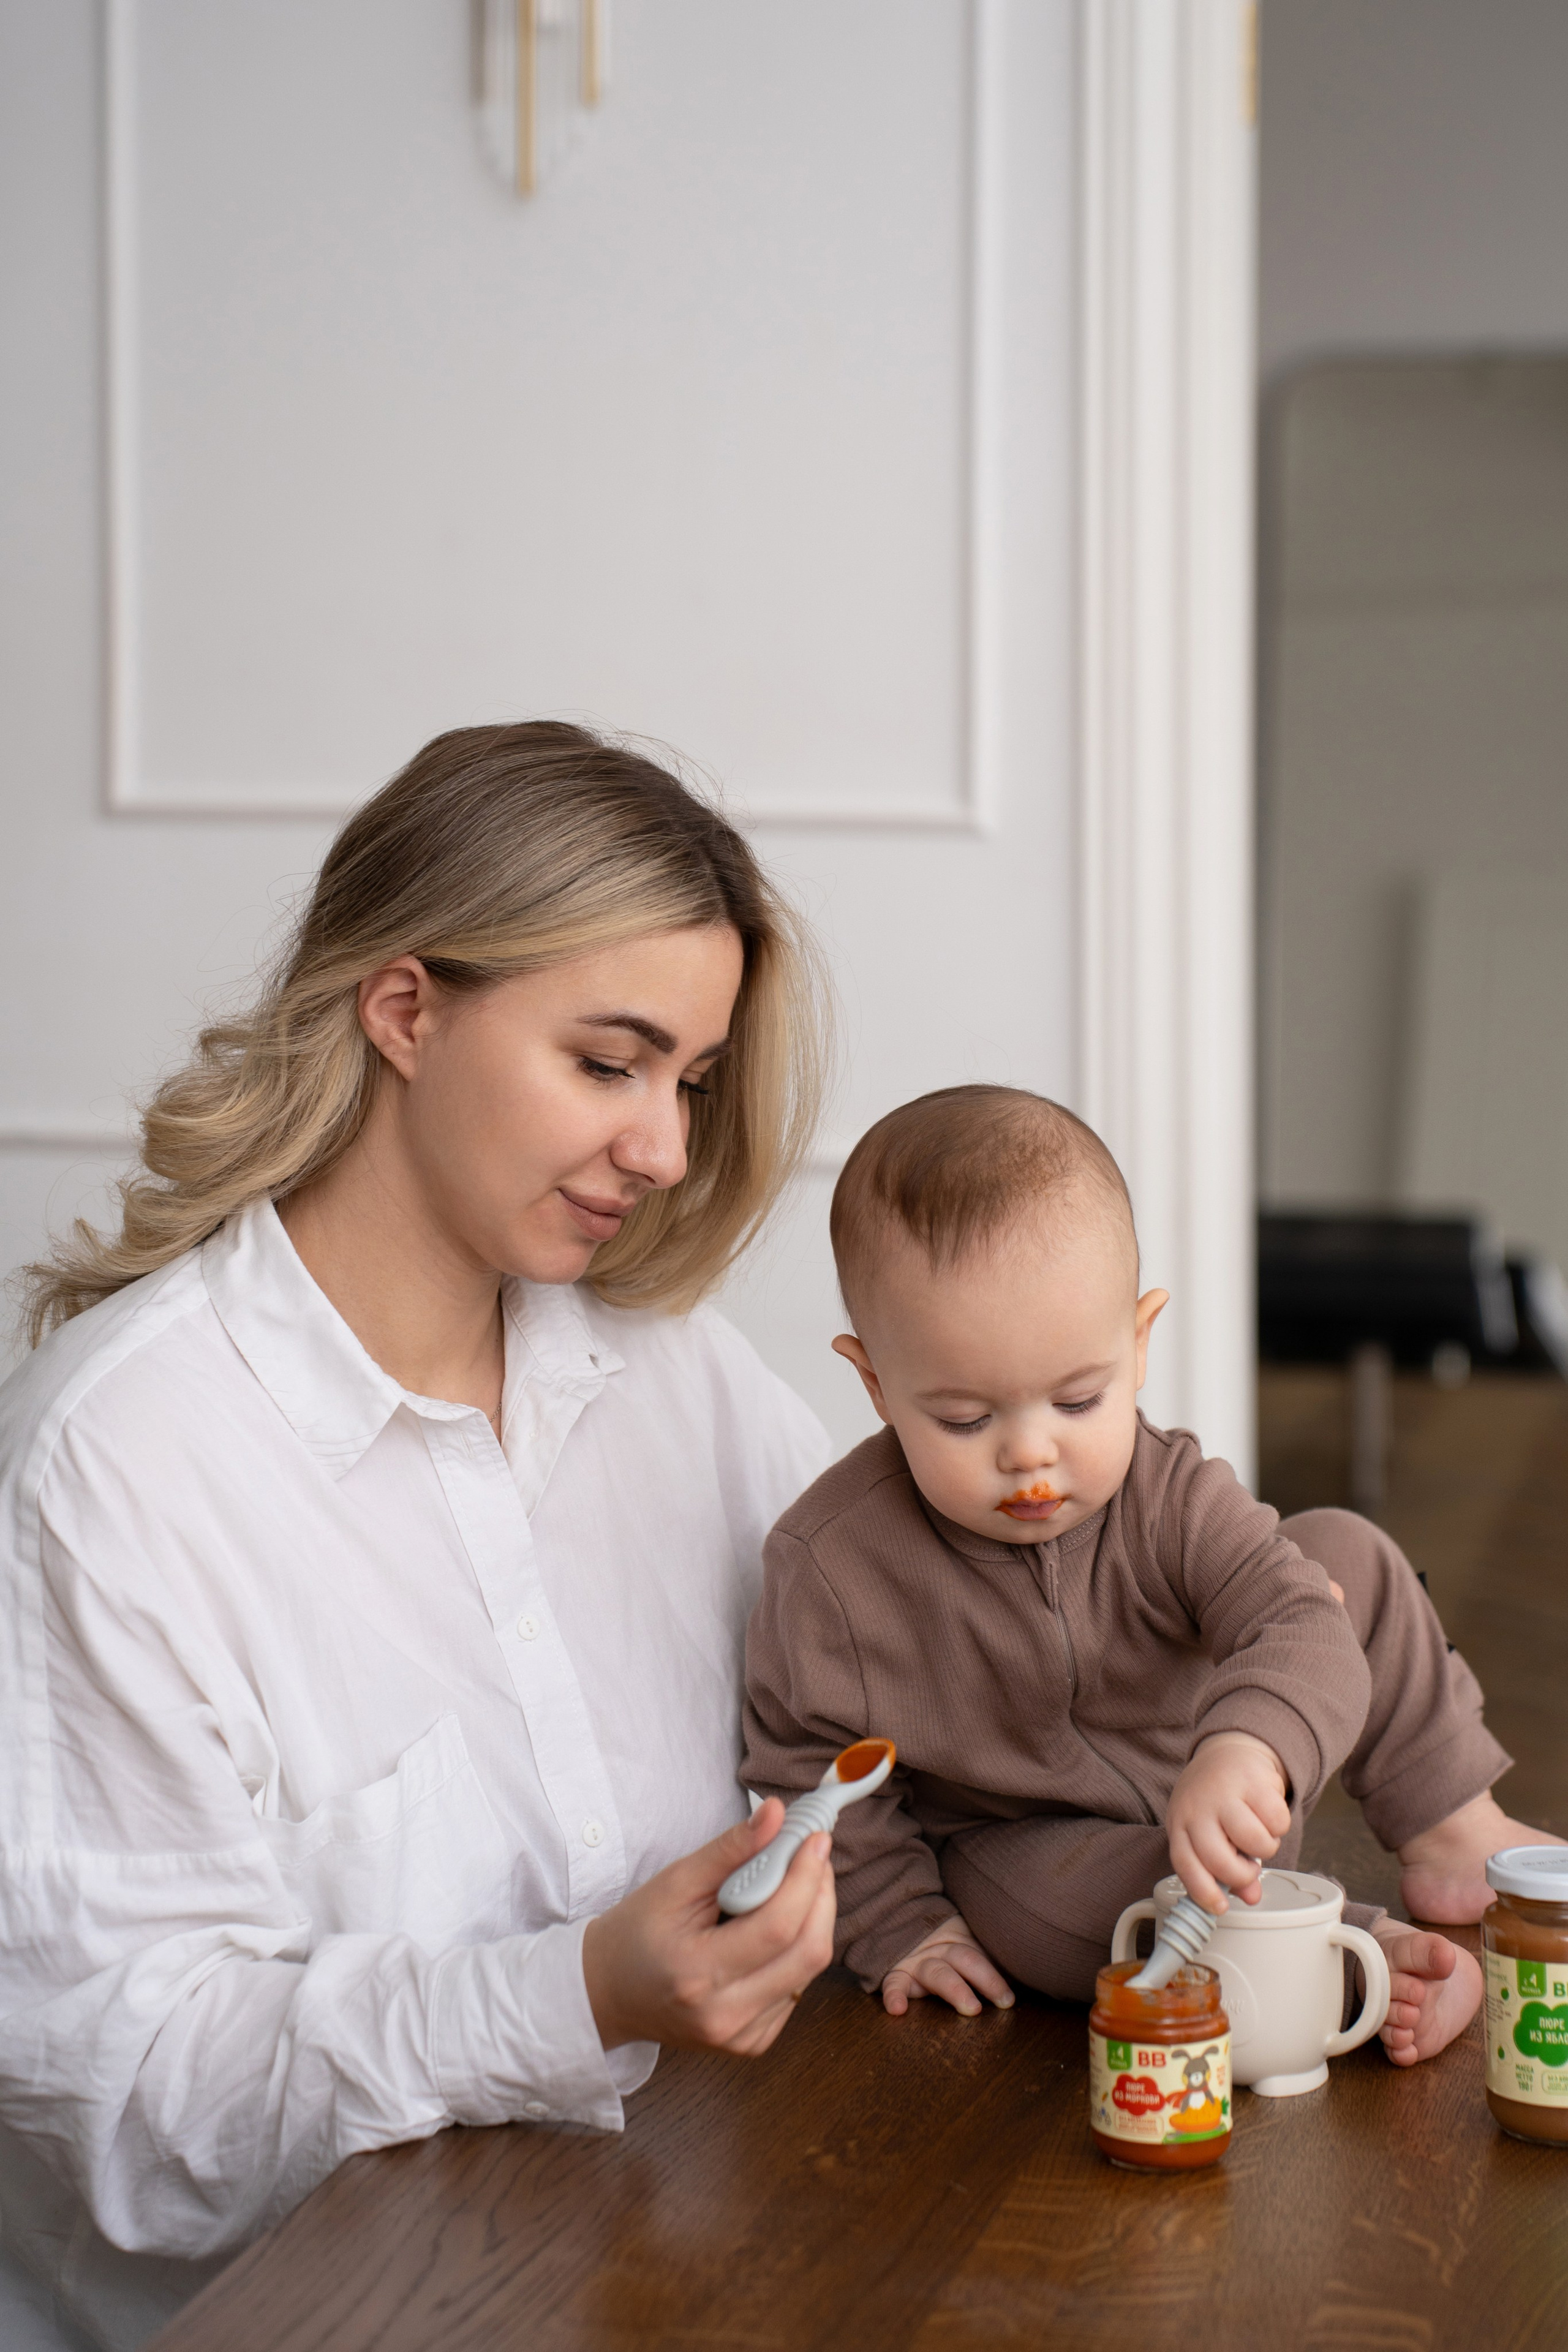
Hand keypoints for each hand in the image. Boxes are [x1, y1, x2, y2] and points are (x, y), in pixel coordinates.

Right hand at [581, 1799, 835, 2055]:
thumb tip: (778, 1814)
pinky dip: (797, 1951)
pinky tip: (776, 1928)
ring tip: (795, 1883)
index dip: (805, 1878)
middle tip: (812, 1855)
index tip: (813, 1838)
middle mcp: (725, 2016)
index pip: (777, 1927)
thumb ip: (729, 1849)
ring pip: (809, 1971)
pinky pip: (796, 1989)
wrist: (608, 1993)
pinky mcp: (752, 2043)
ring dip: (814, 1919)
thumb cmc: (635, 1932)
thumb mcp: (674, 1882)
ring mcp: (741, 2037)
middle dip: (821, 1895)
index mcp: (698, 1976)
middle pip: (808, 1953)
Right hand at [881, 1915, 1014, 2018]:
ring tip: (971, 2007)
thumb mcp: (972, 1945)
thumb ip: (994, 1958)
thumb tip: (1029, 1977)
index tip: (1011, 1999)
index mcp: (964, 1944)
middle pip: (967, 1959)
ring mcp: (919, 1962)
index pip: (984, 1955)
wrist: (902, 1924)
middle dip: (986, 1978)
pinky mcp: (898, 1974)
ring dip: (955, 1989)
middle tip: (1003, 2000)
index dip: (999, 1975)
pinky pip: (893, 1983)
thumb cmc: (948, 1949)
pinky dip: (893, 1995)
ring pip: (938, 1972)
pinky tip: (898, 2010)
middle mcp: (942, 1952)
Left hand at [1166, 1731, 1291, 1912]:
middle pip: (1219, 1859)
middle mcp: (1197, 1807)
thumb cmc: (1215, 1802)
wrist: (1227, 1753)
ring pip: (1254, 1841)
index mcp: (1180, 1824)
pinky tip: (1268, 1813)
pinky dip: (1280, 1825)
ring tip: (1258, 1833)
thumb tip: (1251, 1897)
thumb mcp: (1211, 1834)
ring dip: (1265, 1846)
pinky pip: (1277, 1820)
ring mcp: (1224, 1792)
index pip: (1185, 1862)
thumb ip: (1230, 1868)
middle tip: (1249, 1866)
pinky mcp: (1253, 1780)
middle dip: (1242, 1873)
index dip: (1202, 1890)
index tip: (1219, 1907)